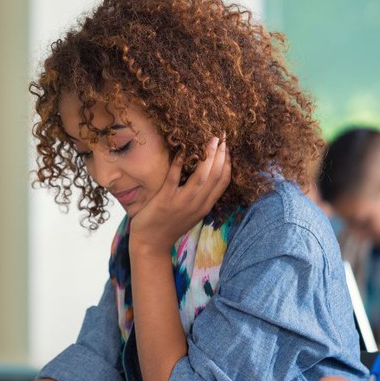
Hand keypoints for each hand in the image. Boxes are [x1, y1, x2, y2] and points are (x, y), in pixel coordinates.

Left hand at [129, 137, 229, 253]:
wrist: (151, 244)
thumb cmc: (169, 226)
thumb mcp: (191, 213)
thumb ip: (200, 197)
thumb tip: (205, 174)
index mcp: (205, 206)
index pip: (223, 181)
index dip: (228, 162)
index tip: (228, 147)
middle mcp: (197, 204)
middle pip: (216, 176)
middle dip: (221, 154)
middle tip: (222, 137)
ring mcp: (181, 203)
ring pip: (201, 177)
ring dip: (207, 157)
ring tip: (210, 140)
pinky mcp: (165, 201)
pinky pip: (174, 179)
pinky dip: (179, 164)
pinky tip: (183, 151)